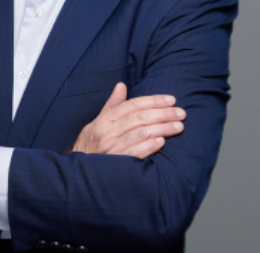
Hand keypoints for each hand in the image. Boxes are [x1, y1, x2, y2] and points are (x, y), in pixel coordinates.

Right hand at [71, 83, 185, 158]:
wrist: (78, 174)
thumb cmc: (91, 145)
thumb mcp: (97, 123)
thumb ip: (112, 105)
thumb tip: (121, 85)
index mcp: (105, 120)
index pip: (132, 105)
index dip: (153, 100)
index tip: (171, 100)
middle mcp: (107, 132)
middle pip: (140, 118)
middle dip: (163, 114)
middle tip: (181, 113)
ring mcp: (111, 148)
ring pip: (141, 133)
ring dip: (162, 128)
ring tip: (178, 126)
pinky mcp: (116, 164)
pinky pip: (135, 153)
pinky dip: (150, 146)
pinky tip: (162, 142)